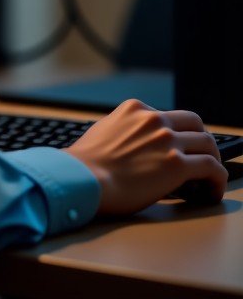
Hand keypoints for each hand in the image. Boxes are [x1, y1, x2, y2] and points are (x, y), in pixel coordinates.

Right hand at [66, 98, 227, 214]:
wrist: (82, 178)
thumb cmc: (87, 162)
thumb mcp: (103, 130)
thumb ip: (124, 129)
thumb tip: (133, 142)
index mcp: (135, 109)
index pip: (168, 116)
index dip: (177, 133)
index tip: (180, 147)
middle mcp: (154, 119)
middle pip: (194, 123)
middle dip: (201, 139)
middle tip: (201, 157)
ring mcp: (167, 140)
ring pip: (207, 143)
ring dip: (213, 160)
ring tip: (210, 177)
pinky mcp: (177, 165)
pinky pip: (213, 168)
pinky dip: (218, 180)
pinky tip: (212, 191)